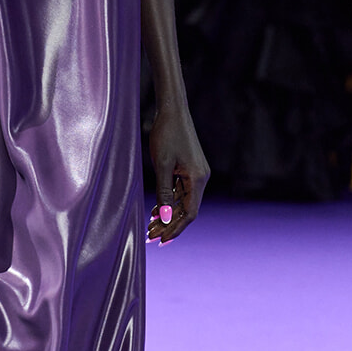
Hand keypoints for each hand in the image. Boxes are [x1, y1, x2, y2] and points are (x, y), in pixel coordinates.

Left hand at [146, 99, 209, 242]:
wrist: (172, 110)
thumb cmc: (166, 134)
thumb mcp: (162, 165)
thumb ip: (164, 193)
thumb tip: (166, 218)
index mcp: (198, 179)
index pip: (190, 214)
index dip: (176, 229)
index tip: (161, 240)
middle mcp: (201, 179)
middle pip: (187, 210)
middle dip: (169, 225)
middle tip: (150, 237)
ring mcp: (196, 174)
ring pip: (183, 202)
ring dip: (167, 215)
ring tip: (150, 228)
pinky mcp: (189, 170)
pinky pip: (180, 192)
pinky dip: (169, 203)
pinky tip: (156, 212)